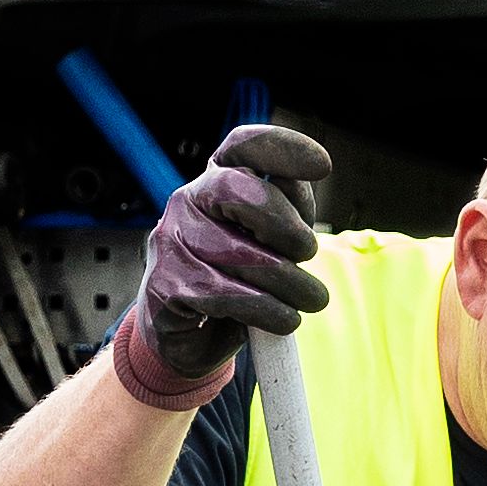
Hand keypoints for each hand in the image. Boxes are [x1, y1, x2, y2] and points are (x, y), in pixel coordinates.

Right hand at [107, 123, 335, 403]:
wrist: (190, 338)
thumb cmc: (238, 281)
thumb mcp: (271, 244)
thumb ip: (289, 213)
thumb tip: (300, 189)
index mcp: (216, 181)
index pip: (243, 147)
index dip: (282, 147)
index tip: (322, 166)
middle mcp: (187, 201)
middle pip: (239, 190)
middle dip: (286, 225)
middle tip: (309, 253)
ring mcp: (170, 241)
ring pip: (240, 255)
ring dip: (289, 282)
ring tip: (312, 299)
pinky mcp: (164, 285)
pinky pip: (226, 295)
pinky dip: (266, 310)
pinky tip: (285, 318)